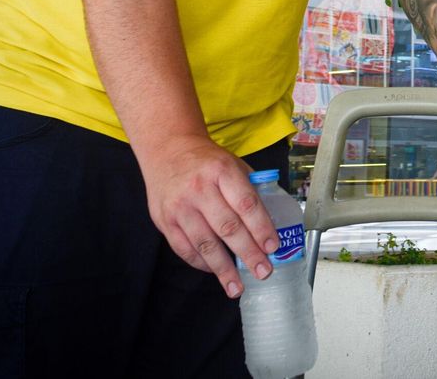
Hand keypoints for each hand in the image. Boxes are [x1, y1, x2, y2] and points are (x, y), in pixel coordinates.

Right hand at [138, 134, 279, 296]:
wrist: (166, 150)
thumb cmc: (207, 161)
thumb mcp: (233, 164)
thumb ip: (251, 189)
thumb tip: (271, 222)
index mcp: (222, 171)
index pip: (246, 203)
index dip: (261, 227)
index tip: (272, 247)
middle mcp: (199, 189)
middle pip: (227, 227)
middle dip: (248, 253)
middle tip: (263, 271)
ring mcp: (179, 206)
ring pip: (204, 243)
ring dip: (223, 269)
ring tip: (237, 286)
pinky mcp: (164, 221)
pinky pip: (184, 248)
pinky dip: (201, 263)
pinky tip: (215, 271)